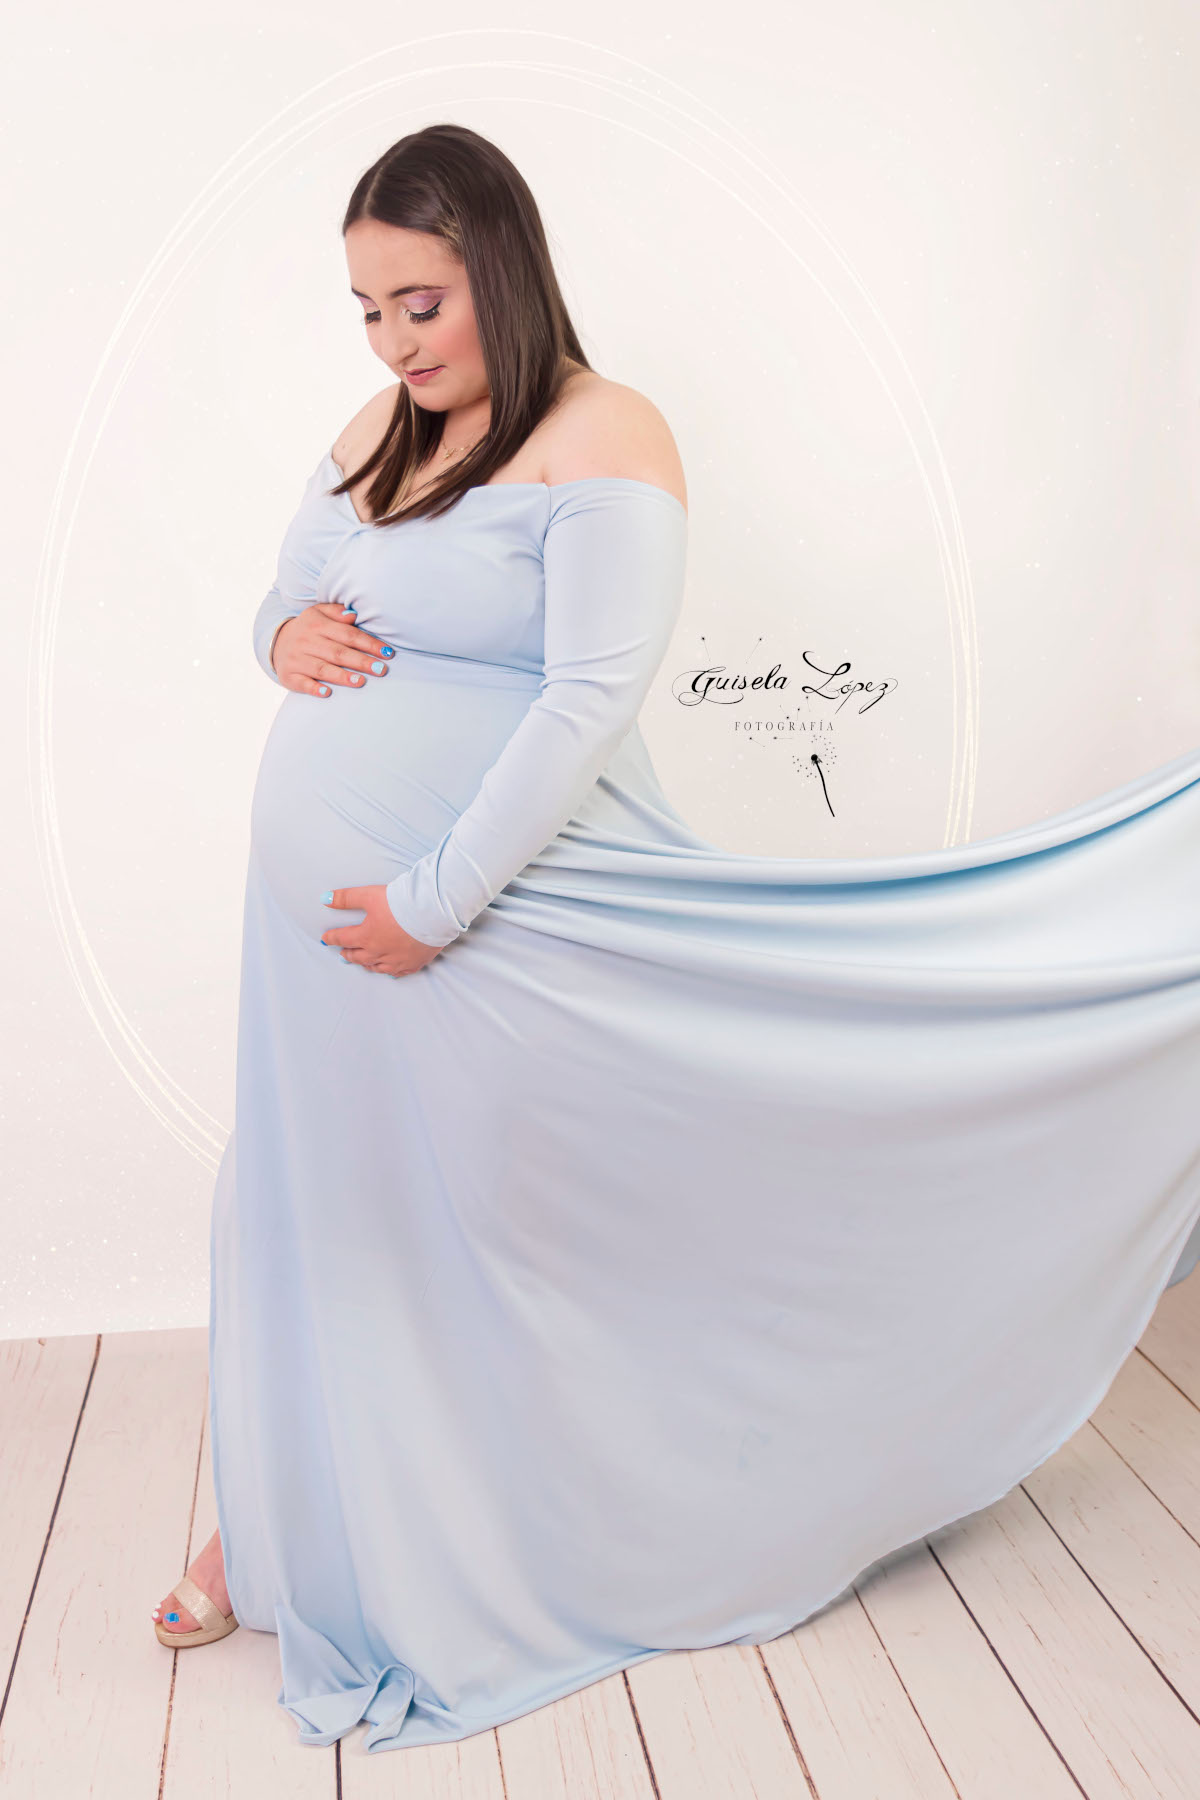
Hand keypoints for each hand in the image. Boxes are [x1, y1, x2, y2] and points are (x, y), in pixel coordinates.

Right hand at [272, 601, 394, 694]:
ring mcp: (296, 659)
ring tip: (360, 681)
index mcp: (317, 624)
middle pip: (338, 652)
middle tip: (381, 669)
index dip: (368, 644)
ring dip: (341, 676)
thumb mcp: (318, 614)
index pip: (348, 634)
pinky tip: (327, 693)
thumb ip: (336, 613)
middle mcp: (306, 641)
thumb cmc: (308, 629)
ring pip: (322, 669)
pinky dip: (314, 688)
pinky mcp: (289, 676)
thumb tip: (354, 615)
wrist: (275, 642)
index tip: (387, 653)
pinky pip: (302, 683)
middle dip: (361, 661)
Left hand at [320, 885, 443, 976]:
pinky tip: (388, 970)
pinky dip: (390, 971)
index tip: (326, 938)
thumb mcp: (370, 895)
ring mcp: (397, 960)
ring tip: (362, 962)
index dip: (332, 938)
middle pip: (358, 956)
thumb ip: (346, 898)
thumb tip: (325, 899)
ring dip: (366, 964)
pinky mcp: (414, 962)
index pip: (343, 938)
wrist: (433, 913)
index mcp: (367, 936)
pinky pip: (398, 972)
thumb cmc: (402, 903)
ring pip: (376, 967)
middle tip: (342, 953)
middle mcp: (379, 952)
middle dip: (348, 953)